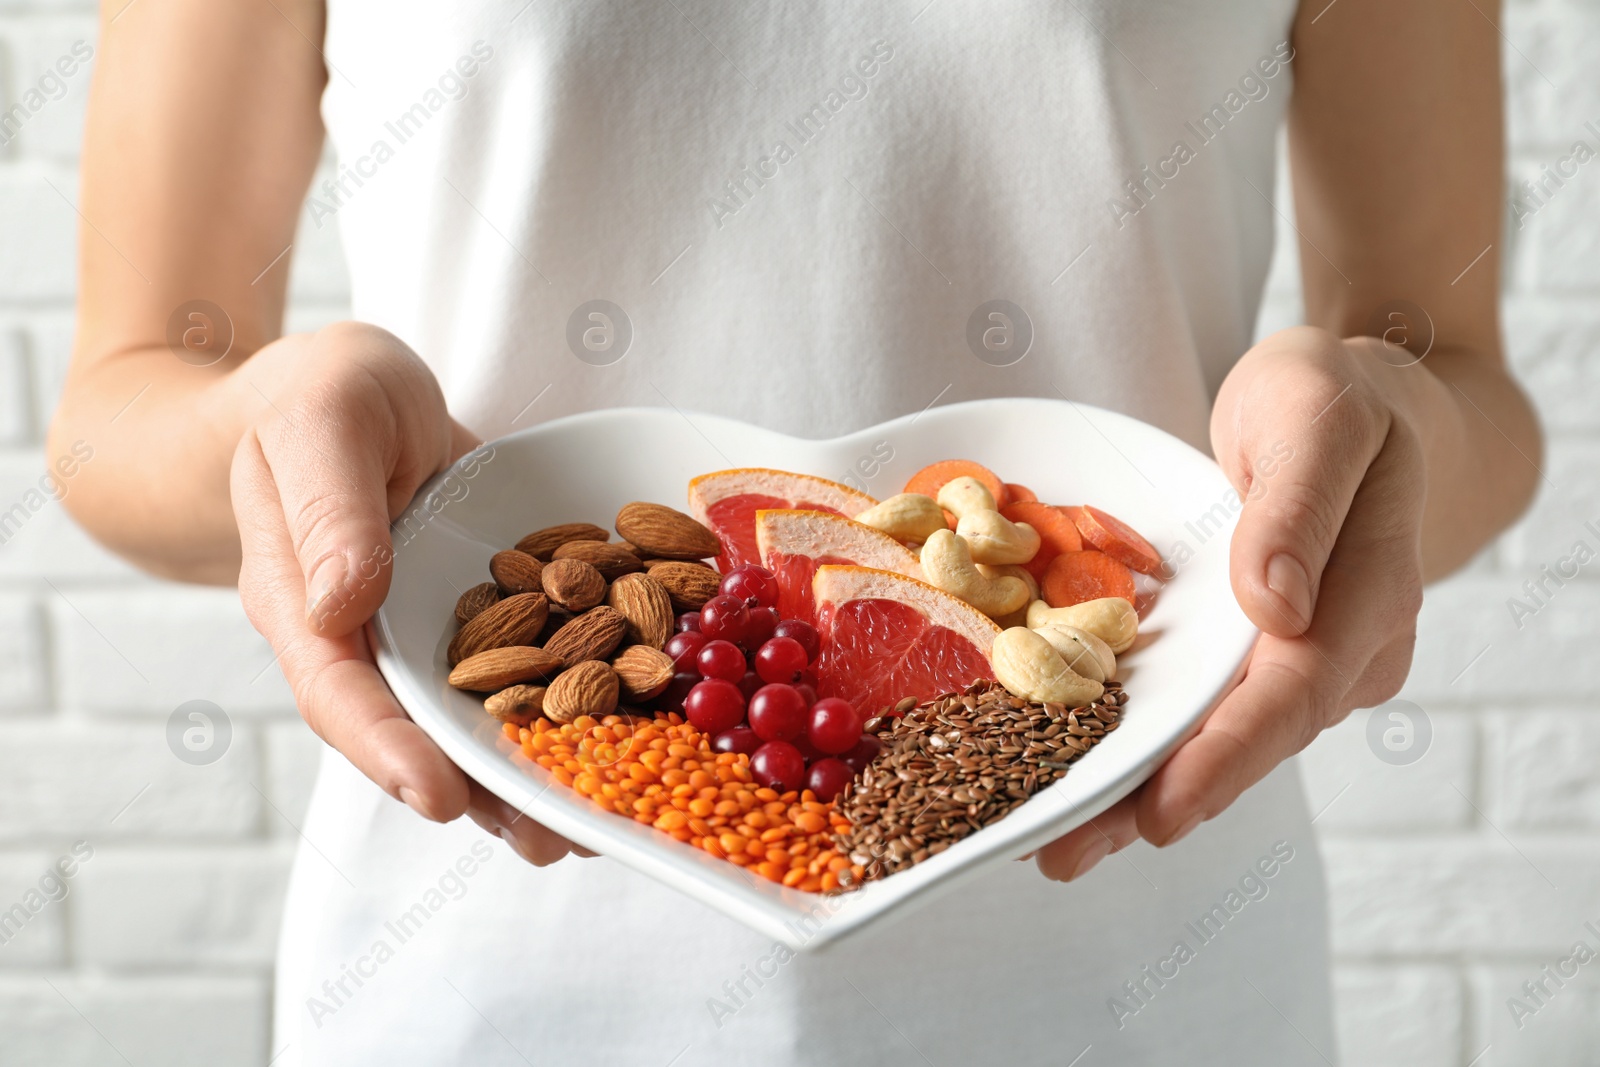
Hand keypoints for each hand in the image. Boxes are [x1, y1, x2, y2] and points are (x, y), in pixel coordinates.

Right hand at [231, 322, 587, 864]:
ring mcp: (432, 632)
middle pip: (421, 731)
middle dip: (485, 791)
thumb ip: (332, 508)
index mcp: (304, 605)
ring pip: (481, 715)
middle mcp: (372, 639)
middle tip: (553, 838)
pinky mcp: (489, 611)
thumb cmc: (316, 395)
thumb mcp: (321, 421)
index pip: (338, 694)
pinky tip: (637, 729)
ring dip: (540, 768)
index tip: (437, 798)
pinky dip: (578, 695)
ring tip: (607, 819)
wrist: (344, 391)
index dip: (387, 750)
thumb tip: (342, 606)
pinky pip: (532, 661)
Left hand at [1036, 326, 1424, 879]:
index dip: (1224, 759)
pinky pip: (1196, 707)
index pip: (1293, 695)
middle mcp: (1336, 652)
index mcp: (1367, 601)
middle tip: (1061, 853)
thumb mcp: (1319, 420)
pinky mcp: (1251, 654)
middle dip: (1153, 801)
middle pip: (1242, 742)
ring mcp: (1294, 660)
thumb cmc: (1336, 398)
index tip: (1160, 813)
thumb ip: (1299, 507)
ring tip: (1049, 841)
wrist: (1359, 403)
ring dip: (1133, 792)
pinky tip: (1068, 771)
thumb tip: (1275, 607)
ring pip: (1212, 738)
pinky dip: (1137, 742)